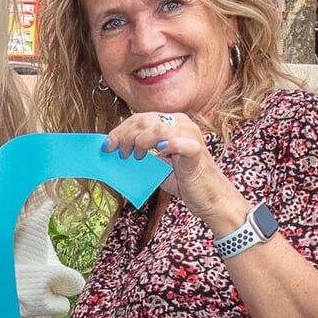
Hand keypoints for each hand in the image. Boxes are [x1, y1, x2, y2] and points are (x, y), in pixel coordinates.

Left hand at [102, 111, 245, 231]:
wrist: (211, 199)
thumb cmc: (185, 181)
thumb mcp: (157, 165)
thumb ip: (140, 154)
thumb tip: (114, 152)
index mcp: (173, 122)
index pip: (140, 118)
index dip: (120, 130)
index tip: (107, 146)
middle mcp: (182, 123)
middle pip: (144, 120)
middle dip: (124, 136)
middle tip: (118, 153)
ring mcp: (191, 135)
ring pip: (157, 128)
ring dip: (139, 141)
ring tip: (135, 157)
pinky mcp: (196, 150)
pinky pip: (177, 142)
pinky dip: (164, 146)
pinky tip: (158, 154)